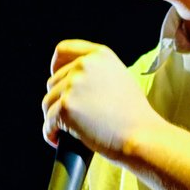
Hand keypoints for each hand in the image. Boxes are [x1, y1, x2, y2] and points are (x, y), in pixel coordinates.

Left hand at [44, 41, 152, 158]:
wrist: (142, 136)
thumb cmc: (134, 115)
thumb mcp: (120, 78)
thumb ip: (97, 72)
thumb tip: (73, 81)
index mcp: (99, 55)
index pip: (63, 49)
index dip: (55, 65)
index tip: (55, 78)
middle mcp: (84, 65)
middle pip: (53, 82)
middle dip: (58, 101)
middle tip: (72, 119)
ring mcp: (73, 86)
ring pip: (48, 103)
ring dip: (54, 119)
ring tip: (67, 131)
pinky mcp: (66, 107)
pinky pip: (48, 123)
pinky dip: (51, 133)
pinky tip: (60, 140)